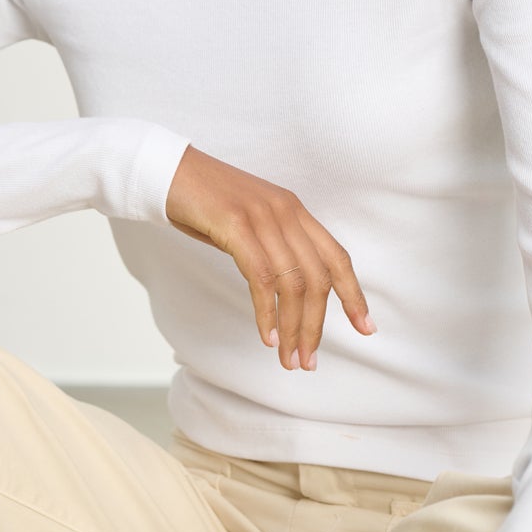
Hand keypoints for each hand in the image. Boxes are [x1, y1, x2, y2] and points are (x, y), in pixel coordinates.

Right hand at [165, 144, 377, 369]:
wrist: (165, 171)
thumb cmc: (202, 201)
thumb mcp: (248, 223)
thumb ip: (270, 248)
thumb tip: (284, 292)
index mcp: (294, 210)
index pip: (337, 257)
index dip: (353, 294)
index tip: (365, 327)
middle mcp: (286, 211)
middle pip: (318, 277)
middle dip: (316, 325)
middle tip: (308, 360)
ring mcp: (262, 216)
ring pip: (293, 283)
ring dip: (294, 327)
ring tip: (289, 358)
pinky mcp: (236, 224)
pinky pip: (262, 277)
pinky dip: (267, 312)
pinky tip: (267, 335)